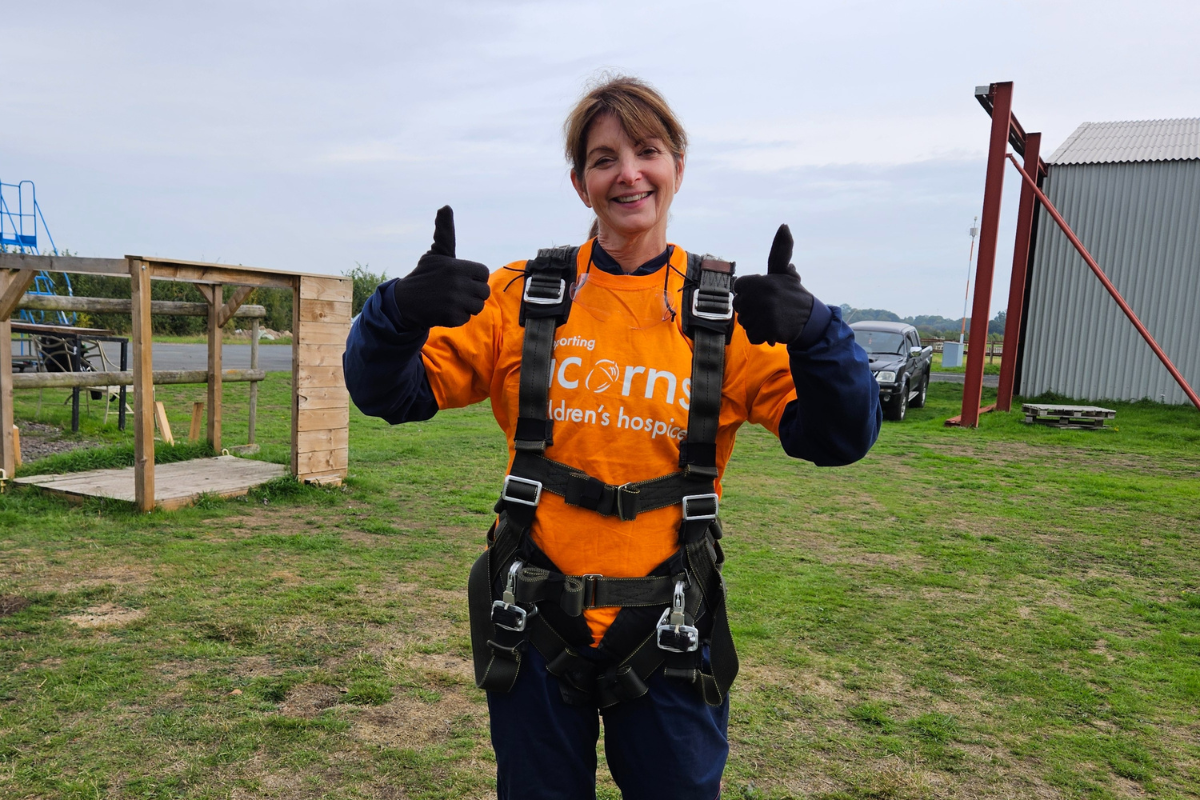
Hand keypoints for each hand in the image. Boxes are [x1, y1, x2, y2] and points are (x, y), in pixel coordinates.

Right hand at [391, 206, 489, 328]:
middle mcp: (457, 283)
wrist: (405, 302)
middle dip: (472, 293)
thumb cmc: (425, 274)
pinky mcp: (450, 317)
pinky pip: (466, 318)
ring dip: (466, 306)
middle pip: (484, 292)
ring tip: (450, 301)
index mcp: (456, 266)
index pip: (483, 273)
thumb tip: (445, 207)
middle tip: (455, 292)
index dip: (474, 277)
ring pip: (477, 307)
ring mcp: (454, 301)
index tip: (462, 278)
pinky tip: (444, 310)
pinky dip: (456, 317)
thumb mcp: (437, 253)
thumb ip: (445, 233)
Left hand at [732, 224, 814, 345]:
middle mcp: (762, 296)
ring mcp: (765, 314)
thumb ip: (779, 250)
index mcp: (762, 281)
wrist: (810, 318)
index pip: (738, 288)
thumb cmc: (791, 293)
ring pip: (745, 322)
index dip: (749, 292)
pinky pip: (753, 336)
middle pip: (739, 306)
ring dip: (756, 323)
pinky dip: (760, 336)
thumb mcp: (783, 271)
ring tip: (772, 318)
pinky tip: (772, 329)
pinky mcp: (770, 331)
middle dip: (751, 309)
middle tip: (769, 308)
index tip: (765, 294)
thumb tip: (784, 226)